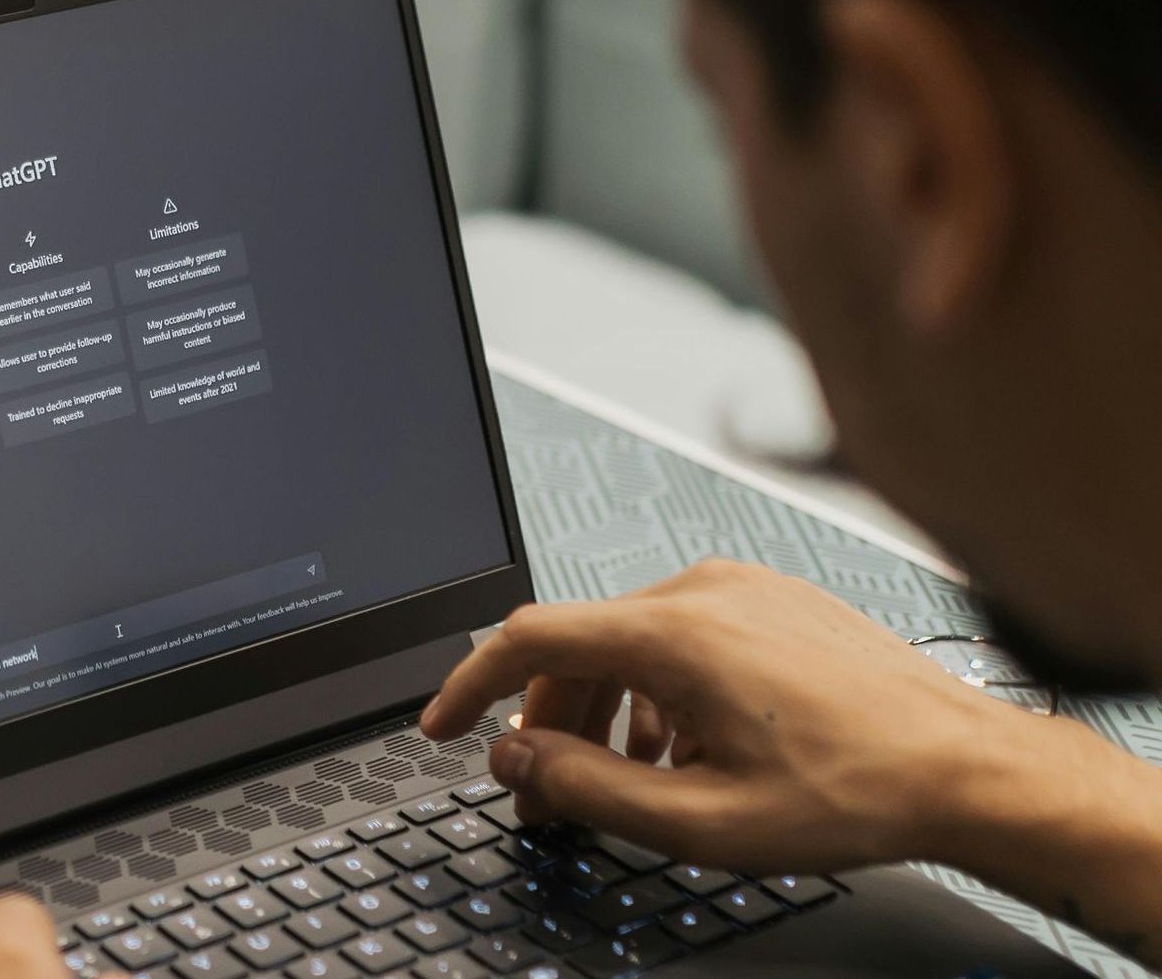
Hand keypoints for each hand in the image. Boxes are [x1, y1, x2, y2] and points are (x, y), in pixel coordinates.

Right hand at [420, 558, 1025, 872]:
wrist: (966, 767)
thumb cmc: (857, 789)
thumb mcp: (700, 820)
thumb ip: (588, 789)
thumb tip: (516, 762)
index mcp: (674, 632)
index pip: (528, 637)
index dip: (469, 685)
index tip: (443, 724)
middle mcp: (701, 591)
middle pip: (577, 646)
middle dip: (546, 721)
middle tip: (543, 792)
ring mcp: (740, 589)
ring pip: (627, 642)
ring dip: (602, 711)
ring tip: (621, 783)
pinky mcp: (770, 600)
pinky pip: (680, 636)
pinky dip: (654, 691)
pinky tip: (680, 752)